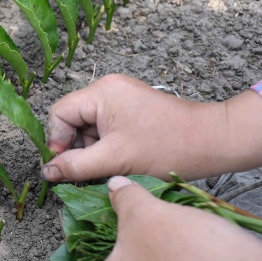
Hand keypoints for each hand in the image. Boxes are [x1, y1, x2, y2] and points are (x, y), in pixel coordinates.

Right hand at [42, 74, 261, 182]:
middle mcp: (108, 88)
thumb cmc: (165, 148)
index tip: (69, 167)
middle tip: (92, 170)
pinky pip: (108, 125)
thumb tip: (47, 172)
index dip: (58, 142)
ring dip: (94, 148)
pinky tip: (121, 160)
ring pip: (90, 125)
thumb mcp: (114, 160)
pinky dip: (108, 145)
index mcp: (101, 92)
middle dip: (78, 147)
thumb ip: (75, 166)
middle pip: (74, 119)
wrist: (214, 141)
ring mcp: (123, 96)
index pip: (60, 114)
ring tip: (111, 167)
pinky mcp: (134, 107)